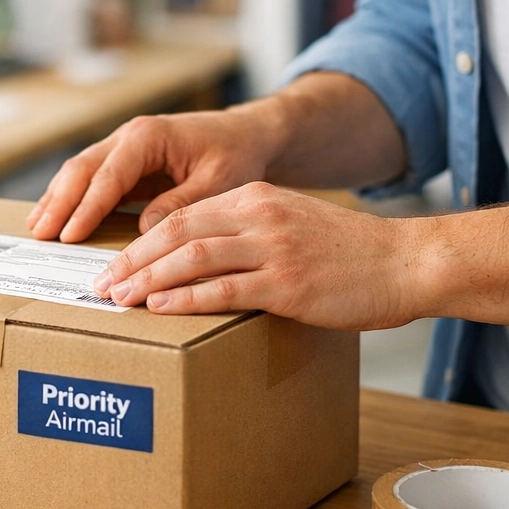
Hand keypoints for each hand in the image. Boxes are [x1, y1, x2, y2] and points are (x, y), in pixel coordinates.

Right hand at [27, 107, 282, 242]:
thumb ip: (181, 203)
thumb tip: (144, 229)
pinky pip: (91, 179)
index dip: (87, 207)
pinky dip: (71, 198)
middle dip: (60, 202)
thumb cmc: (235, 155)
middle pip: (82, 169)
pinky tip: (55, 216)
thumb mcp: (218, 181)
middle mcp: (129, 136)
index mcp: (149, 137)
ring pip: (80, 171)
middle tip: (40, 234)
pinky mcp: (124, 162)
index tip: (69, 235)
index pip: (109, 175)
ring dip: (57, 199)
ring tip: (37, 228)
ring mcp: (123, 146)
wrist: (244, 134)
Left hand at [90, 182, 423, 330]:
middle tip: (102, 283)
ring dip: (148, 279)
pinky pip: (224, 289)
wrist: (406, 262)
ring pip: (192, 256)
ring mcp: (273, 248)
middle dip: (132, 259)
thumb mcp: (294, 224)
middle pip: (176, 230)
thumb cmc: (351, 254)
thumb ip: (251, 233)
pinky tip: (161, 309)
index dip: (141, 239)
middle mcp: (259, 215)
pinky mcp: (287, 283)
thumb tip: (203, 263)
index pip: (182, 213)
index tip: (115, 261)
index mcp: (257, 198)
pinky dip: (185, 299)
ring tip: (120, 298)